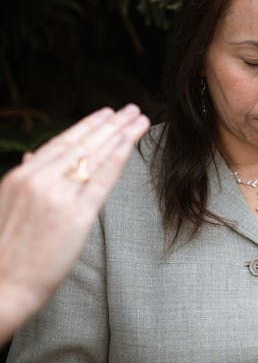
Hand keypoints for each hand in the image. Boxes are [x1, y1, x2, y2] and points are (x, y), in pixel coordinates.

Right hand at [0, 104, 149, 341]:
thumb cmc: (3, 253)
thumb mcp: (5, 205)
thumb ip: (24, 179)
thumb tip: (32, 156)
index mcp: (20, 177)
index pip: (60, 143)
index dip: (86, 126)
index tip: (105, 114)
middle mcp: (38, 181)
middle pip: (82, 144)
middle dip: (110, 124)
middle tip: (132, 109)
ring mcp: (57, 197)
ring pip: (94, 157)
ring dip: (121, 135)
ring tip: (139, 120)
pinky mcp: (75, 216)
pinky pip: (101, 180)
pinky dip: (118, 158)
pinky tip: (131, 144)